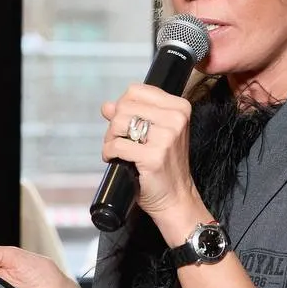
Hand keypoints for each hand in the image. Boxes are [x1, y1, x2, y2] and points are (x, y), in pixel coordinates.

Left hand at [101, 84, 204, 236]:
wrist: (176, 197)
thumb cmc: (165, 165)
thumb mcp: (154, 133)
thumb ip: (132, 115)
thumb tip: (107, 105)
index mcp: (179, 107)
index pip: (136, 90)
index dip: (123, 105)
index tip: (125, 122)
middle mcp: (176, 119)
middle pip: (124, 106)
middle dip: (114, 124)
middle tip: (119, 140)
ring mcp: (166, 137)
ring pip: (118, 122)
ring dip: (110, 138)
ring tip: (117, 149)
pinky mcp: (153, 156)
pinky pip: (117, 145)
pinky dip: (108, 152)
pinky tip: (114, 159)